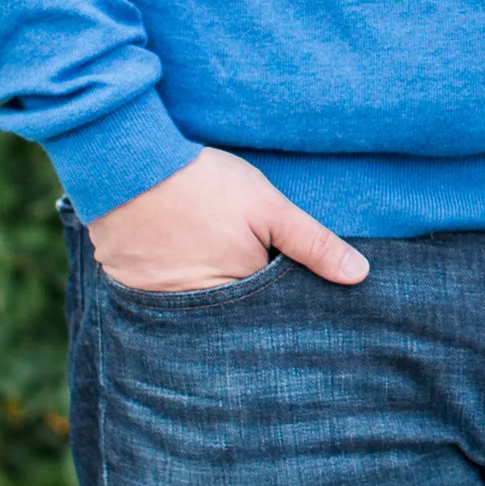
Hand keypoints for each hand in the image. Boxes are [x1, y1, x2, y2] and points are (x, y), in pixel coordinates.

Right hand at [87, 144, 367, 291]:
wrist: (125, 164)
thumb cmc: (203, 184)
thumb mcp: (269, 207)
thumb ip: (313, 244)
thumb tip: (359, 276)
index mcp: (236, 298)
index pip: (269, 315)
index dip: (280, 303)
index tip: (284, 288)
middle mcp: (195, 313)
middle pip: (232, 320)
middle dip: (244, 308)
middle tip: (247, 280)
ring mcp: (158, 304)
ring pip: (197, 313)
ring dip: (208, 299)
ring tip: (212, 268)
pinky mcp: (130, 290)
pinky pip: (160, 301)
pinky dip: (173, 289)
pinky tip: (179, 265)